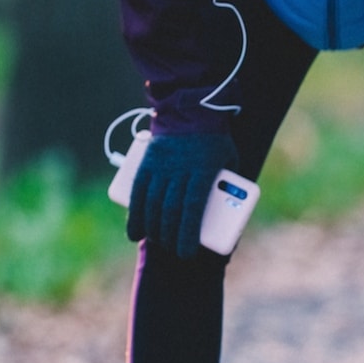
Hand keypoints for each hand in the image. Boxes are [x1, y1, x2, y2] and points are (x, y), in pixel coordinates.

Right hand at [126, 132, 238, 258]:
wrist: (190, 109)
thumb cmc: (215, 139)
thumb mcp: (229, 159)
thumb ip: (228, 185)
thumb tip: (227, 215)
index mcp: (202, 170)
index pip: (192, 208)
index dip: (186, 234)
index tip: (186, 253)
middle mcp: (179, 169)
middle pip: (170, 210)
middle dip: (169, 237)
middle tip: (173, 250)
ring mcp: (161, 166)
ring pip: (152, 203)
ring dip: (152, 228)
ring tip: (156, 242)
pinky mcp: (147, 163)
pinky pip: (138, 192)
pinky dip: (135, 214)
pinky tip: (135, 232)